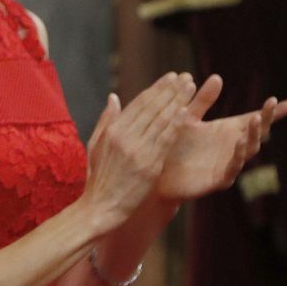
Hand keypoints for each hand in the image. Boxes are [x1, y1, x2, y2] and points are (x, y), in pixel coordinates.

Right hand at [81, 73, 193, 234]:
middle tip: (185, 77)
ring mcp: (137, 150)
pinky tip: (186, 112)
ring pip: (161, 119)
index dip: (156, 88)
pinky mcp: (149, 165)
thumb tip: (113, 97)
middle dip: (170, 90)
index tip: (170, 77)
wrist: (101, 207)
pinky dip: (176, 124)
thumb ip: (106, 120)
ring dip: (177, 101)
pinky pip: (165, 139)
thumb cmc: (99, 178)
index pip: (138, 103)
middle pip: (152, 107)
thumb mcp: (95, 146)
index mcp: (112, 131)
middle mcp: (124, 137)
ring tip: (190, 88)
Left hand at [155, 75, 286, 203]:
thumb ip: (202, 101)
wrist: (156, 174)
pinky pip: (232, 169)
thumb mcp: (187, 118)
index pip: (252, 119)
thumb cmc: (172, 145)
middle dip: (265, 118)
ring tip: (255, 120)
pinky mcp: (218, 180)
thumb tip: (217, 76)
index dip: (272, 113)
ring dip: (253, 135)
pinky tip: (239, 143)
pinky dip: (237, 156)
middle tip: (270, 104)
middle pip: (256, 133)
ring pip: (249, 150)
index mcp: (225, 130)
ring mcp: (227, 164)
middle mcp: (231, 147)